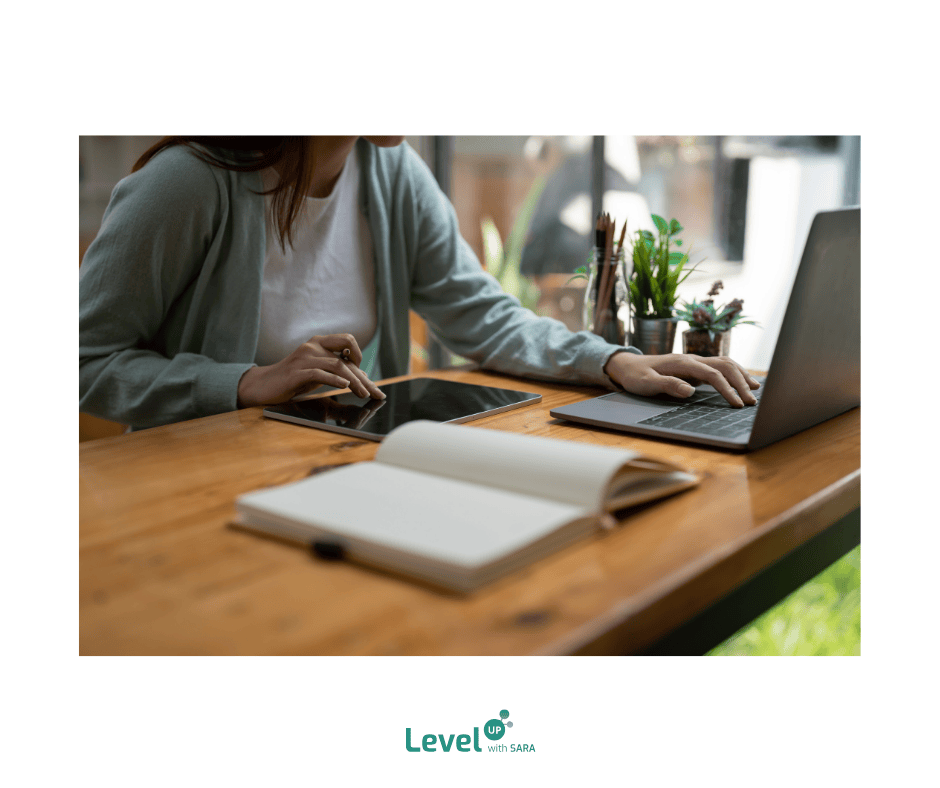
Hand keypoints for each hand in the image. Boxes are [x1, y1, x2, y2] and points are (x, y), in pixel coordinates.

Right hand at [237, 333, 385, 407]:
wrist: (263, 385)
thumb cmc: (293, 379)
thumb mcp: (319, 373)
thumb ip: (337, 371)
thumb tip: (363, 376)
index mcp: (319, 342)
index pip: (349, 345)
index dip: (363, 361)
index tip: (372, 382)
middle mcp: (313, 346)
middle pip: (346, 356)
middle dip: (363, 376)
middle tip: (375, 393)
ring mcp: (304, 358)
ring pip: (337, 365)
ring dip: (354, 381)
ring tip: (363, 394)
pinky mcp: (296, 372)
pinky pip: (319, 373)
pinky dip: (334, 380)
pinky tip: (345, 387)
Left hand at [603, 351, 760, 407]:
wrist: (628, 365)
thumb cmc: (636, 376)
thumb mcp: (647, 383)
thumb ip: (668, 385)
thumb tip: (690, 391)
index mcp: (683, 363)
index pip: (712, 374)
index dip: (727, 388)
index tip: (737, 404)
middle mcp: (692, 359)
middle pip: (724, 366)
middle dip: (741, 382)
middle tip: (752, 401)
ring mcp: (694, 362)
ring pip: (725, 363)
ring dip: (741, 375)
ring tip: (755, 390)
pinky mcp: (694, 368)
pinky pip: (719, 367)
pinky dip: (734, 373)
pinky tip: (742, 382)